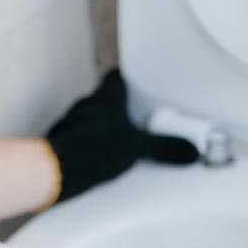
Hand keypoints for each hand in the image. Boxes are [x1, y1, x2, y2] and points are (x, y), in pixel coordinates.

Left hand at [42, 69, 198, 204]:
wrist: (57, 170)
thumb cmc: (93, 149)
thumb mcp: (137, 148)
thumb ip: (164, 148)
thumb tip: (189, 151)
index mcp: (107, 99)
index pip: (115, 78)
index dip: (124, 79)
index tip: (133, 83)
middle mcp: (87, 105)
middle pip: (102, 99)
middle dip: (115, 108)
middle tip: (131, 120)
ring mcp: (71, 122)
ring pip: (88, 118)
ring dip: (99, 126)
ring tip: (115, 142)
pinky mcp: (61, 141)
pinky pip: (76, 136)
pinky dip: (85, 144)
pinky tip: (95, 157)